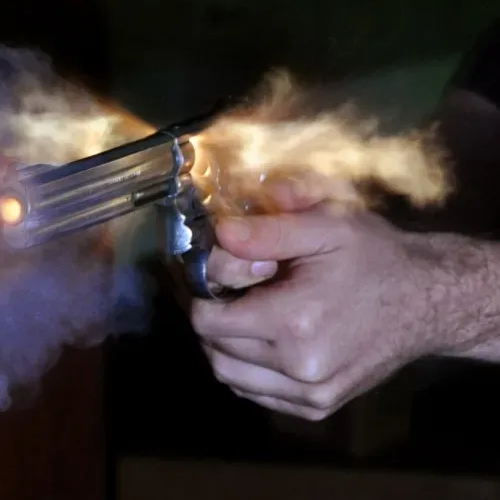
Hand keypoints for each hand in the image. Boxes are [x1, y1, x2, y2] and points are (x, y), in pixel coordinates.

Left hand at [192, 193, 439, 420]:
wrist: (427, 301)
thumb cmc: (374, 258)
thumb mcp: (328, 225)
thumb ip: (269, 231)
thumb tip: (219, 234)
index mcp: (295, 321)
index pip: (207, 320)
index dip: (204, 294)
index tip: (217, 277)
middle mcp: (301, 367)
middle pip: (214, 348)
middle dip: (214, 318)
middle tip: (233, 292)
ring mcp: (311, 393)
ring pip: (229, 375)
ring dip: (224, 346)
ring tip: (247, 315)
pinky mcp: (319, 407)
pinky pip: (255, 393)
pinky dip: (246, 369)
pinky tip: (265, 340)